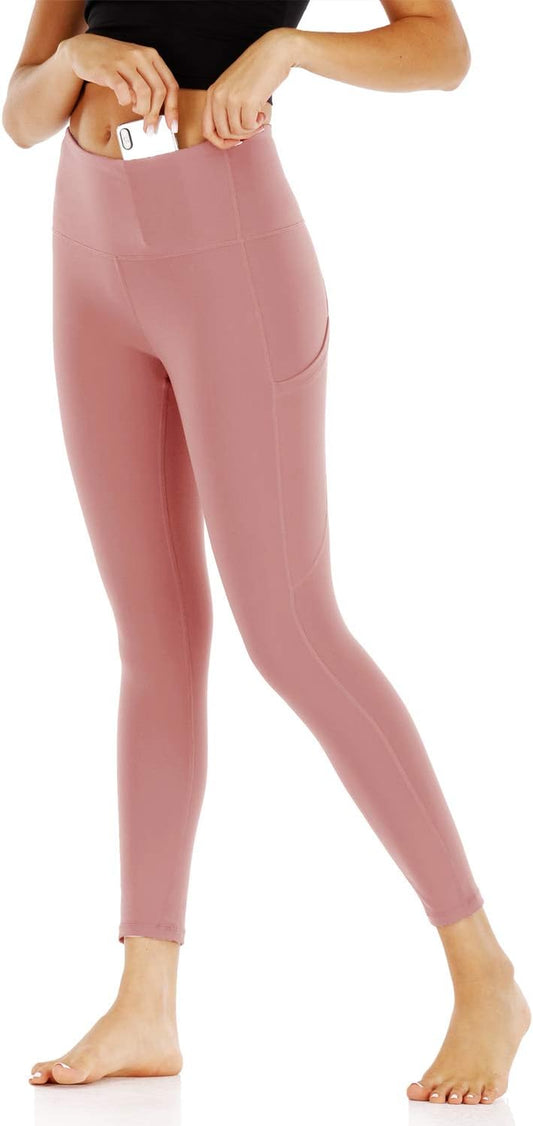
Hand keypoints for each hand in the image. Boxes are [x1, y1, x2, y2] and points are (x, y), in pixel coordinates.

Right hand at [61, 34, 179, 132]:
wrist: (83, 49)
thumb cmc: (113, 63)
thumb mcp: (136, 67)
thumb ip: (148, 85)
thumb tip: (158, 114)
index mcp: (151, 56)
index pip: (170, 85)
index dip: (173, 109)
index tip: (172, 127)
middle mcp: (140, 56)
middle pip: (159, 91)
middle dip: (156, 115)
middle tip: (150, 128)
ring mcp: (124, 61)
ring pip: (144, 92)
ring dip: (142, 110)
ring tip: (136, 111)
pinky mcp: (107, 69)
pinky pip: (123, 90)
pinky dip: (125, 101)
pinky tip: (122, 101)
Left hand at [201, 27, 296, 148]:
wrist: (275, 52)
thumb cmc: (257, 71)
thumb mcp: (234, 87)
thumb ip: (227, 107)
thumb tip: (230, 138)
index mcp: (213, 93)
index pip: (207, 129)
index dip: (220, 142)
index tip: (235, 141)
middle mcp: (218, 96)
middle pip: (223, 134)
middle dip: (240, 137)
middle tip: (252, 127)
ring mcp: (231, 98)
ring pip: (236, 132)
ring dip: (250, 130)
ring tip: (259, 117)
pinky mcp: (247, 101)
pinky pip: (249, 126)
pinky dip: (258, 125)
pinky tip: (262, 113)